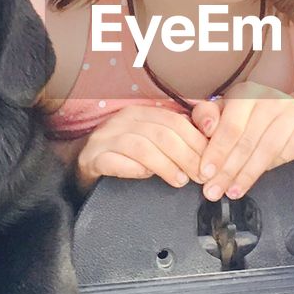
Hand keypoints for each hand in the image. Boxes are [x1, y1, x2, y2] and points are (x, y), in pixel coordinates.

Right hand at [75, 103, 207, 191]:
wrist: (83, 164)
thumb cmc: (124, 154)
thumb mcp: (152, 141)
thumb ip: (177, 139)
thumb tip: (208, 147)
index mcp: (142, 113)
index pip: (176, 121)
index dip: (197, 141)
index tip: (211, 161)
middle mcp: (124, 120)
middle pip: (163, 134)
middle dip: (187, 156)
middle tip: (200, 176)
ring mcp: (106, 137)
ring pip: (142, 146)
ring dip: (165, 165)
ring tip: (180, 180)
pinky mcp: (92, 157)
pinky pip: (115, 161)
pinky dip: (134, 169)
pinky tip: (146, 177)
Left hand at [191, 82, 293, 201]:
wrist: (282, 111)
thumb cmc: (247, 115)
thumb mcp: (222, 112)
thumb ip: (206, 116)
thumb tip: (206, 127)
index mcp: (246, 92)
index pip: (231, 126)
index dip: (217, 152)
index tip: (205, 173)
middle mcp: (271, 98)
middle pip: (247, 141)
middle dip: (228, 170)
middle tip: (214, 190)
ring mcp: (293, 111)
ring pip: (268, 150)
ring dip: (247, 175)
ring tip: (233, 191)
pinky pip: (290, 152)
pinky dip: (272, 167)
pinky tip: (257, 179)